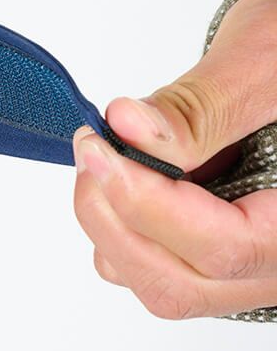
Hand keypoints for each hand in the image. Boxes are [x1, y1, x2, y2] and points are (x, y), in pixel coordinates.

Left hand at [73, 0, 276, 318]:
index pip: (226, 248)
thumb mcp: (261, 66)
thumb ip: (197, 109)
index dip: (147, 204)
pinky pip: (151, 267)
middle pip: (180, 285)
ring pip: (158, 284)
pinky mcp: (213, 257)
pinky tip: (124, 172)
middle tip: (90, 150)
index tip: (97, 150)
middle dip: (114, 217)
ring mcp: (247, 269)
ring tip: (108, 156)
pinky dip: (118, 226)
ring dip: (110, 224)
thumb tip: (124, 124)